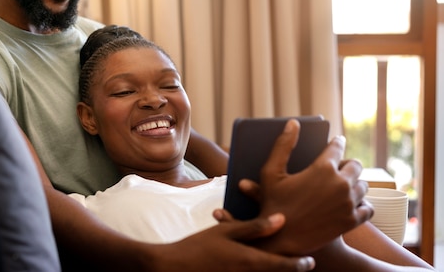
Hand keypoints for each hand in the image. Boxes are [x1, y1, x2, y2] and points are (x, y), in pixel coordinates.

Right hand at [147, 214, 315, 271]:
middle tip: (302, 262)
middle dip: (290, 270)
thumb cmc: (199, 246)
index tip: (311, 262)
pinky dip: (258, 271)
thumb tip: (282, 218)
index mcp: (251, 261)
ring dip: (273, 270)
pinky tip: (257, 264)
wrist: (174, 267)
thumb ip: (255, 227)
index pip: (284, 266)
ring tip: (283, 264)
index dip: (300, 265)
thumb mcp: (226, 231)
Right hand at [246, 119, 372, 254]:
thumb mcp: (271, 172)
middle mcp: (340, 184)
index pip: (337, 147)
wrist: (281, 241)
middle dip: (348, 163)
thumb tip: (294, 123)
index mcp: (322, 168)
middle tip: (340, 165)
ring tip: (345, 185)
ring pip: (363, 186)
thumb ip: (283, 145)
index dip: (337, 142)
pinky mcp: (352, 221)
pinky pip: (368, 208)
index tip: (337, 141)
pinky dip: (363, 204)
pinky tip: (354, 204)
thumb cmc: (273, 205)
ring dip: (355, 183)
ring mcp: (348, 204)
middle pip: (355, 165)